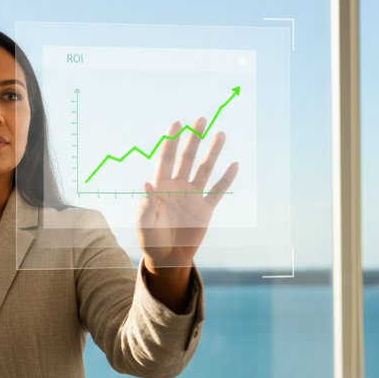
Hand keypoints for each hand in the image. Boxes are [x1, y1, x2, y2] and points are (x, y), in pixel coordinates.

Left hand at [135, 116, 238, 271]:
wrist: (167, 257)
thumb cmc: (150, 239)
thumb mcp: (144, 223)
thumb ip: (146, 204)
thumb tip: (146, 183)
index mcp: (160, 186)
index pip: (166, 159)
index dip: (171, 141)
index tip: (177, 124)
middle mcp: (177, 186)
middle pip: (187, 158)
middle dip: (193, 139)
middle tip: (201, 120)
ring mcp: (192, 196)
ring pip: (204, 169)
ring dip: (212, 152)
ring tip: (220, 134)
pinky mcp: (205, 209)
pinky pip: (218, 191)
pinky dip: (226, 179)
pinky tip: (234, 165)